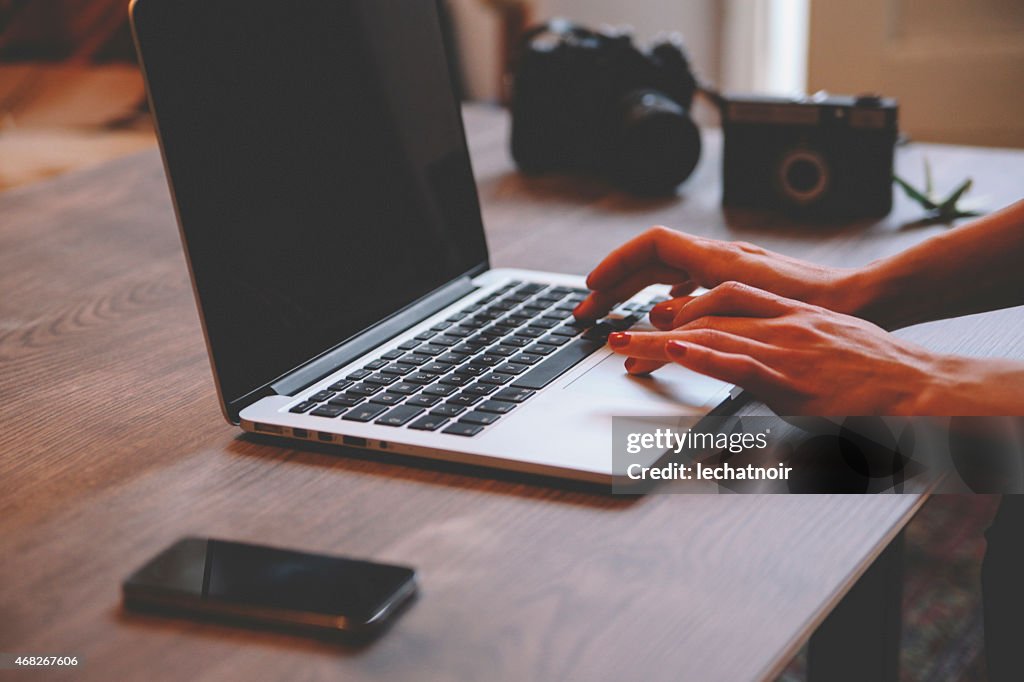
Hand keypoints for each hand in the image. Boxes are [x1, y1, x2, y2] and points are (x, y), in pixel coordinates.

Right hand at [573, 226, 869, 373]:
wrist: (860, 299)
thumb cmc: (816, 304)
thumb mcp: (752, 308)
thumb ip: (699, 312)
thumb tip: (656, 317)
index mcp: (718, 258)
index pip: (650, 246)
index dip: (616, 265)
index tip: (591, 286)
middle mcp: (721, 257)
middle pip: (651, 260)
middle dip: (614, 283)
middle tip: (587, 310)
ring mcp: (731, 268)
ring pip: (667, 272)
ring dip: (635, 290)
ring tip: (613, 313)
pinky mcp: (742, 283)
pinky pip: (687, 283)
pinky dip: (663, 295)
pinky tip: (661, 313)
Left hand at [604, 282, 951, 414]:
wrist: (919, 386)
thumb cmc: (877, 372)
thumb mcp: (827, 349)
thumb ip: (789, 355)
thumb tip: (760, 370)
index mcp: (788, 316)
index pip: (723, 300)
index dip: (683, 309)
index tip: (655, 321)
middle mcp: (779, 325)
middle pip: (703, 318)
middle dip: (656, 330)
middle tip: (618, 339)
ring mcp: (783, 350)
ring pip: (709, 337)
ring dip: (658, 344)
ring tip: (622, 348)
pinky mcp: (790, 379)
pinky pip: (738, 364)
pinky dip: (704, 356)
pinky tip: (674, 354)